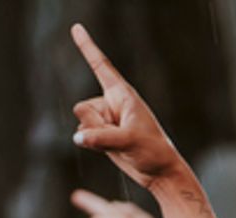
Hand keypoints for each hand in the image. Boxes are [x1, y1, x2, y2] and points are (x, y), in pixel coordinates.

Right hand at [70, 24, 184, 190]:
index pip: (101, 66)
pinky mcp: (101, 134)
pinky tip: (114, 150)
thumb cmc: (152, 151)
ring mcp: (105, 119)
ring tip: (121, 144)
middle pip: (82, 108)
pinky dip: (94, 145)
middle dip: (94, 125)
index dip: (87, 47)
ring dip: (96, 137)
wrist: (158, 171)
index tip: (76, 28)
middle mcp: (111, 103)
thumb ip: (102, 138)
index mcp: (122, 94)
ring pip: (82, 125)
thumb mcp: (129, 141)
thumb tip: (77, 137)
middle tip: (120, 136)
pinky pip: (83, 137)